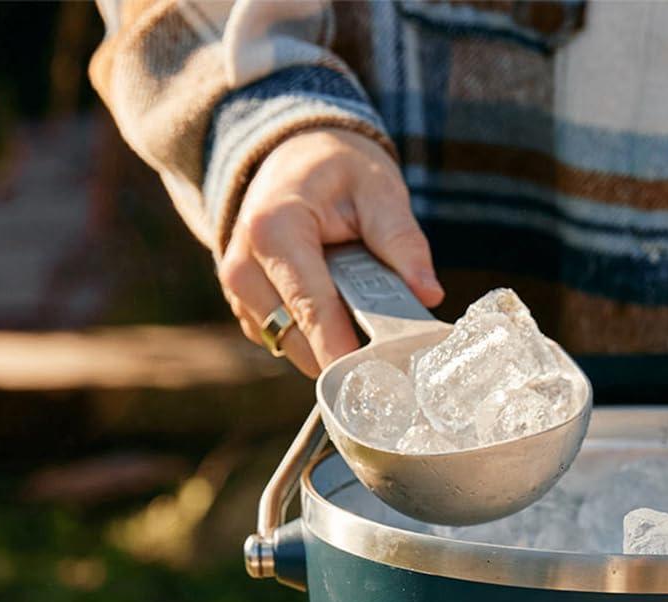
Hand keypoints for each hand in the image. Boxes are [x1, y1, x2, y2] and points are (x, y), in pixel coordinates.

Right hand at [219, 129, 441, 377]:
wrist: (293, 156)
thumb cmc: (336, 170)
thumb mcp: (378, 190)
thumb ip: (402, 242)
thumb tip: (427, 293)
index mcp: (274, 229)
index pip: (312, 310)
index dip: (345, 353)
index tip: (377, 379)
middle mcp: (244, 265)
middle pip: (298, 339)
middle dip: (343, 351)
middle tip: (388, 346)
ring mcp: (239, 290)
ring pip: (289, 348)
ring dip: (328, 343)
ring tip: (358, 311)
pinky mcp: (246, 308)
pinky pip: (284, 343)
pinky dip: (313, 338)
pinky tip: (334, 310)